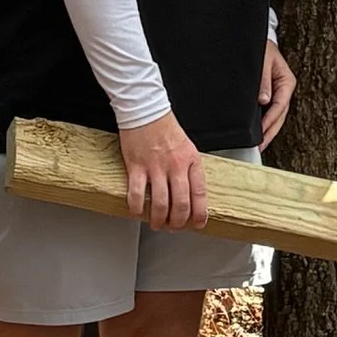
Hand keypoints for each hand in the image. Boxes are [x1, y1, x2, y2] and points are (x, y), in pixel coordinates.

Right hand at [118, 112, 206, 230]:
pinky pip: (137, 194)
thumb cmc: (165, 127)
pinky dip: (137, 208)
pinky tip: (137, 211)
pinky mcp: (136, 166)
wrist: (145, 110)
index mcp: (191, 161)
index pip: (199, 194)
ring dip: (159, 219)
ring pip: (161, 203)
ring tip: (156, 224)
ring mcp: (155, 167)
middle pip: (181, 204)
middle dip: (178, 222)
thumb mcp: (187, 147)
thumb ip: (190, 169)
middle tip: (173, 227)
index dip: (199, 214)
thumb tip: (190, 193)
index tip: (197, 224)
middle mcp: (176, 166)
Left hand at [259, 40, 295, 149]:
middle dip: (270, 132)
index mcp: (286, 81)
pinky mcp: (270, 93)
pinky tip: (258, 131)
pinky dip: (264, 121)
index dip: (270, 121)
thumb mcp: (263, 61)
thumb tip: (264, 100)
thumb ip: (263, 80)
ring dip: (268, 130)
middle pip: (279, 115)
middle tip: (260, 147)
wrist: (256, 40)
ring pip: (275, 116)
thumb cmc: (261, 47)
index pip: (279, 106)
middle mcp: (284, 89)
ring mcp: (278, 92)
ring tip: (259, 144)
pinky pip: (269, 110)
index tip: (262, 133)